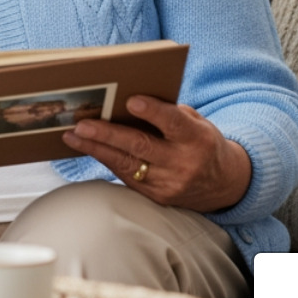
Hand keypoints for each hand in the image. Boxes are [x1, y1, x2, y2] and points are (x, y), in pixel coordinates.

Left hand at [60, 95, 250, 212]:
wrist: (224, 184)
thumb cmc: (203, 142)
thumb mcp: (198, 123)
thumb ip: (171, 113)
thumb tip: (130, 101)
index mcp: (198, 139)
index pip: (174, 123)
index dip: (153, 112)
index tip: (131, 100)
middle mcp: (183, 163)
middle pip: (141, 147)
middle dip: (108, 135)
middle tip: (82, 125)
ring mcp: (170, 184)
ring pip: (127, 165)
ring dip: (96, 150)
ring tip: (73, 136)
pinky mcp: (158, 197)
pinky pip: (127, 176)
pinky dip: (107, 160)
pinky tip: (89, 149)